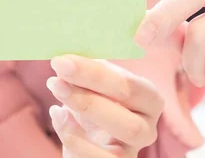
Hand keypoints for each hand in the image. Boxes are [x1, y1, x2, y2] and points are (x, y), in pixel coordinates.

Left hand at [47, 55, 162, 156]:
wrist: (87, 142)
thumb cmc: (93, 106)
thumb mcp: (93, 86)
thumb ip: (87, 71)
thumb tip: (68, 57)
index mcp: (148, 98)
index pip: (128, 83)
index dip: (95, 72)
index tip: (63, 60)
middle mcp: (147, 126)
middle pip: (127, 107)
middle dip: (88, 89)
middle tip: (57, 75)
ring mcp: (133, 150)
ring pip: (123, 134)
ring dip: (85, 109)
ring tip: (56, 94)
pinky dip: (75, 139)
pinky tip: (58, 115)